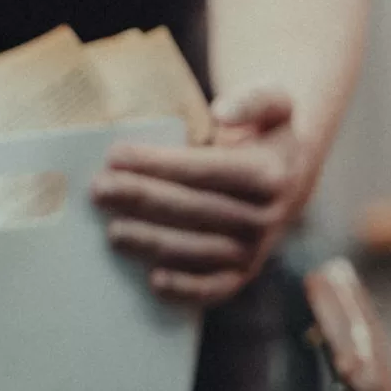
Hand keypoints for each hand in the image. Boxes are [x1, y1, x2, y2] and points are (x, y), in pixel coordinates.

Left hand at [93, 89, 307, 306]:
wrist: (292, 177)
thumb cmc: (267, 134)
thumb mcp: (275, 103)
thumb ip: (253, 99)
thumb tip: (222, 112)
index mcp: (270, 174)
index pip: (205, 170)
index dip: (158, 164)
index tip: (115, 155)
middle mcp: (266, 217)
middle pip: (193, 210)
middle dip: (141, 199)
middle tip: (98, 189)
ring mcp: (255, 250)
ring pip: (197, 250)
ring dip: (151, 242)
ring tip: (111, 230)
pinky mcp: (244, 274)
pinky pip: (214, 289)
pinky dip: (185, 290)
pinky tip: (153, 281)